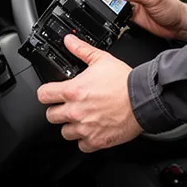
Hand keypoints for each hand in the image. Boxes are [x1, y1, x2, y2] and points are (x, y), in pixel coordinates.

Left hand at [37, 34, 142, 152]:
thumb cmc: (125, 82)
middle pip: (51, 116)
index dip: (46, 93)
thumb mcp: (102, 59)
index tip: (52, 94)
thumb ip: (82, 50)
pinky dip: (86, 140)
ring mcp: (85, 128)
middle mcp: (75, 111)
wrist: (144, 99)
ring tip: (83, 119)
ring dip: (71, 126)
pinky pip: (82, 145)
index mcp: (73, 91)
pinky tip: (93, 130)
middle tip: (69, 106)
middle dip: (58, 110)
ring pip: (65, 132)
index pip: (43, 95)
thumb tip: (69, 41)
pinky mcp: (96, 140)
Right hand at [102, 0, 186, 40]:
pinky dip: (112, 17)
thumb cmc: (172, 7)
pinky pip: (116, 15)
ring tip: (105, 11)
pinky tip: (112, 20)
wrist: (179, 25)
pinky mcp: (131, 16)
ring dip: (107, 6)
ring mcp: (131, 4)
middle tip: (99, 1)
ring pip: (111, 3)